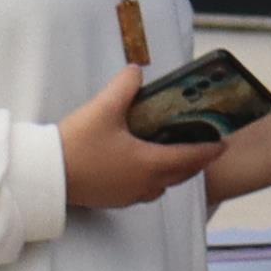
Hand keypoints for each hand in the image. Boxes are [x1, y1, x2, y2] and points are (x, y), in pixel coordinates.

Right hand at [56, 74, 219, 215]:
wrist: (47, 175)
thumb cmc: (77, 144)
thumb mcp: (103, 108)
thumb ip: (125, 86)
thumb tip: (137, 70)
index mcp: (149, 163)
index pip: (190, 158)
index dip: (209, 150)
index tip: (224, 143)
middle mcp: (144, 184)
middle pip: (180, 175)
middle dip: (195, 162)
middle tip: (204, 148)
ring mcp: (128, 195)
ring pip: (163, 186)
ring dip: (174, 173)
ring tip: (174, 156)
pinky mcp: (113, 199)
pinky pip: (144, 191)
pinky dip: (153, 180)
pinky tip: (142, 167)